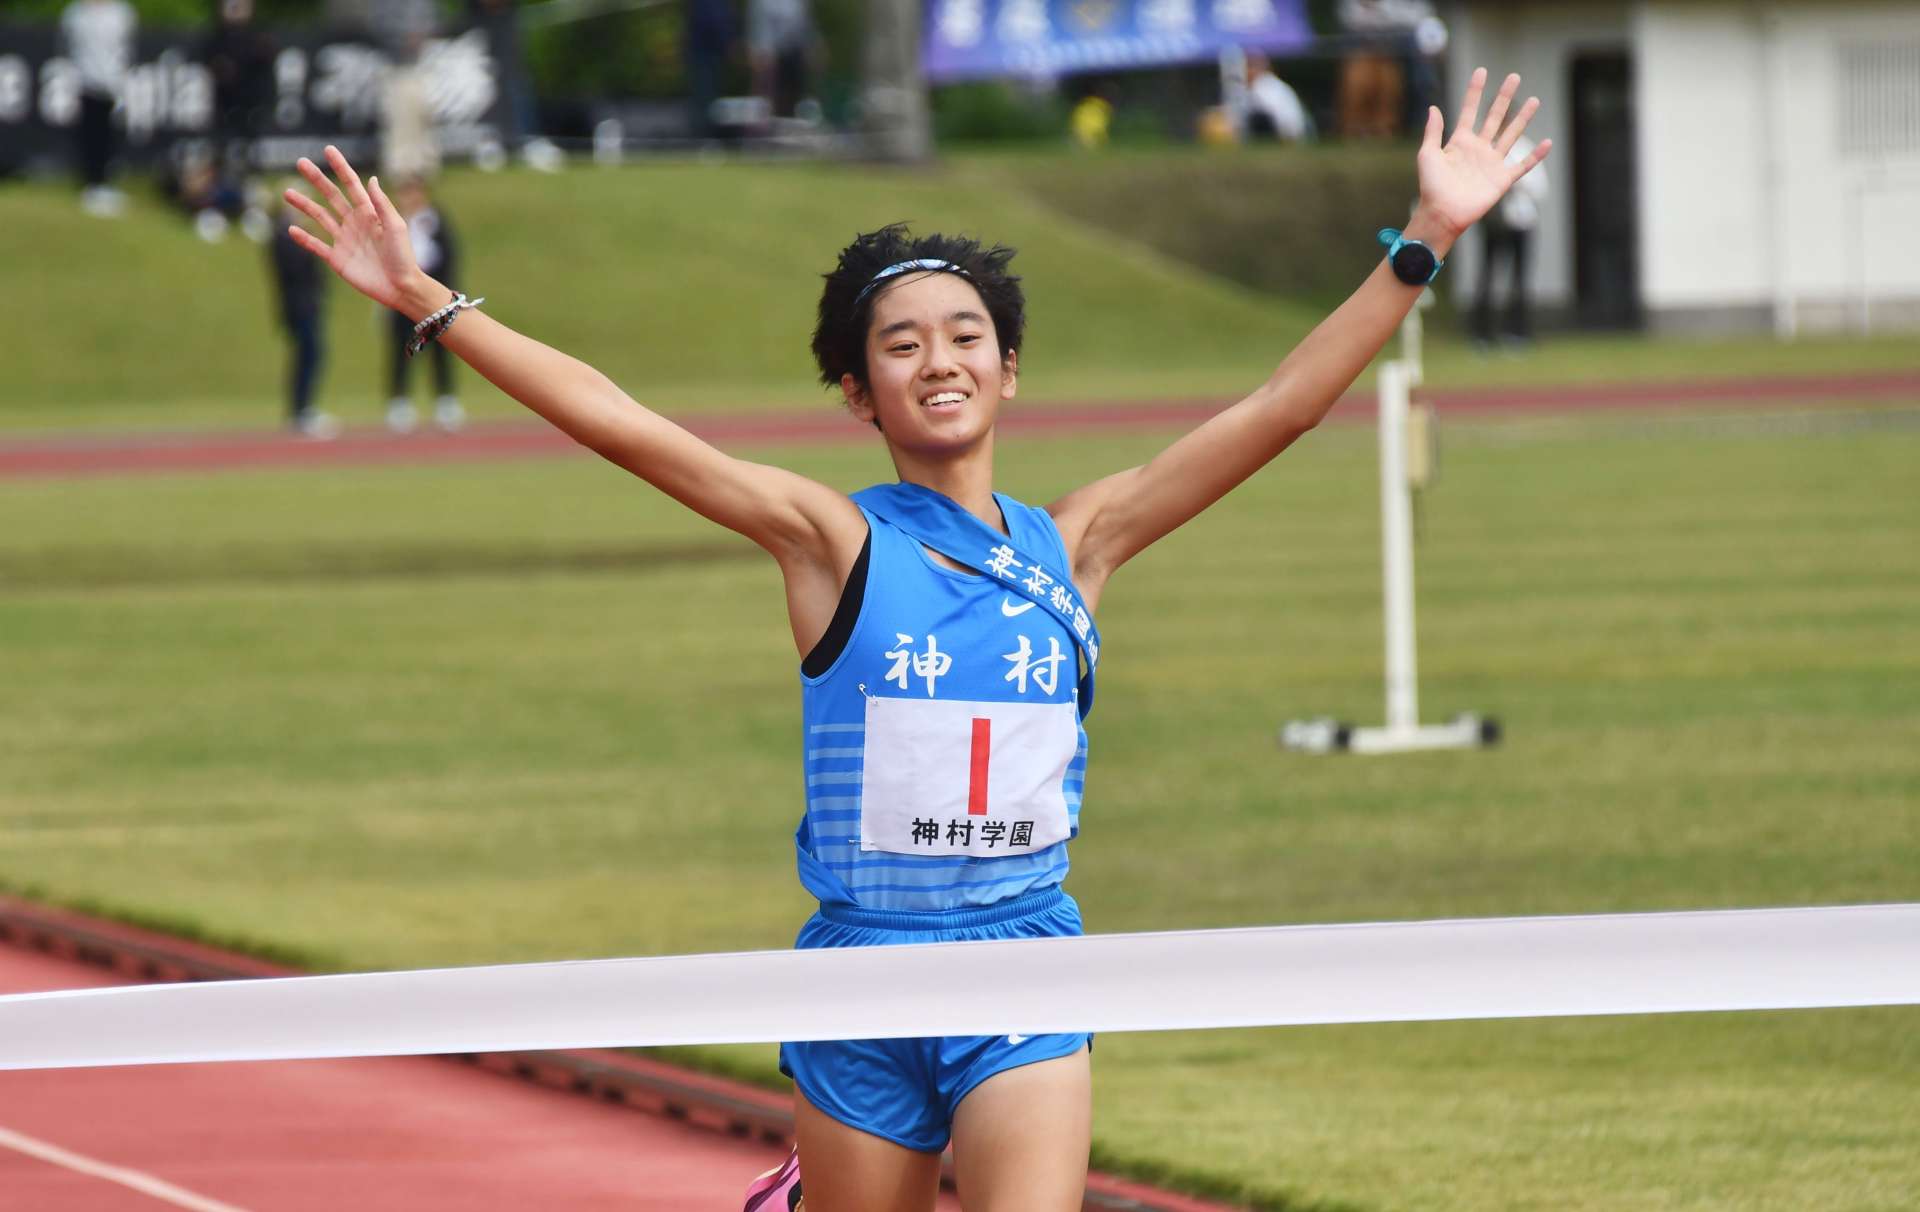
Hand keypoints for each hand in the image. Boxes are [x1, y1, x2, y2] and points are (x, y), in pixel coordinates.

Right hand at [284, 146, 431, 315]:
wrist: (400, 287)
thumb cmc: (403, 257)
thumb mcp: (395, 226)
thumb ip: (382, 203)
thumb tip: (371, 178)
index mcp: (370, 213)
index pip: (352, 185)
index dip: (340, 167)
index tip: (328, 150)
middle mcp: (354, 223)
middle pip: (331, 196)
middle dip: (317, 179)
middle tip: (300, 162)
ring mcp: (344, 241)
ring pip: (320, 217)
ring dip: (304, 205)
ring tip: (287, 192)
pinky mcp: (337, 259)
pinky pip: (317, 245)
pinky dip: (304, 238)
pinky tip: (291, 229)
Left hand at [1411, 69, 1552, 246]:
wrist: (1442, 213)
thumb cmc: (1431, 187)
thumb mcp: (1427, 154)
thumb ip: (1433, 131)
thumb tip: (1433, 107)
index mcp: (1459, 142)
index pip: (1469, 111)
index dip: (1475, 92)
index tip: (1482, 71)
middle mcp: (1478, 149)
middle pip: (1495, 117)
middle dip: (1504, 97)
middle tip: (1514, 77)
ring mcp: (1491, 163)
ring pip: (1511, 135)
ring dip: (1523, 118)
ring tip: (1534, 100)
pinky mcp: (1502, 180)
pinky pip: (1523, 165)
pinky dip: (1536, 156)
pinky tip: (1548, 143)